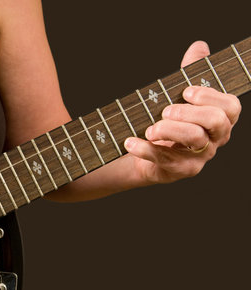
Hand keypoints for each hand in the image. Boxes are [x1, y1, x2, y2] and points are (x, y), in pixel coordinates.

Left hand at [124, 41, 240, 183]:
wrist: (145, 154)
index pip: (231, 107)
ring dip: (169, 130)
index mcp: (219, 120)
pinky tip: (130, 142)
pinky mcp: (181, 170)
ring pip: (195, 140)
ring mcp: (200, 157)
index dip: (211, 97)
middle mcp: (215, 139)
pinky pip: (165, 160)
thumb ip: (190, 72)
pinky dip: (145, 149)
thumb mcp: (177, 97)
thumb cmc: (168, 122)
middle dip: (189, 112)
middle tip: (165, 111)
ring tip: (150, 128)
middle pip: (216, 122)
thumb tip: (199, 46)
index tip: (186, 92)